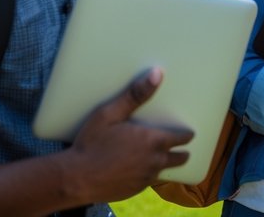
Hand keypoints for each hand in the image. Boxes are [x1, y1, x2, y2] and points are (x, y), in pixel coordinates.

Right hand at [63, 68, 193, 202]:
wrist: (74, 178)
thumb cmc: (91, 143)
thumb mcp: (110, 113)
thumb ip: (135, 94)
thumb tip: (157, 73)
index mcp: (153, 141)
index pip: (182, 138)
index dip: (186, 135)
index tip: (189, 133)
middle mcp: (153, 162)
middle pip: (180, 158)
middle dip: (182, 152)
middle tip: (180, 147)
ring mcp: (144, 179)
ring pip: (165, 171)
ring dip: (165, 164)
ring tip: (161, 157)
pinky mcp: (134, 191)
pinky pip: (148, 181)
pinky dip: (147, 175)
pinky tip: (139, 169)